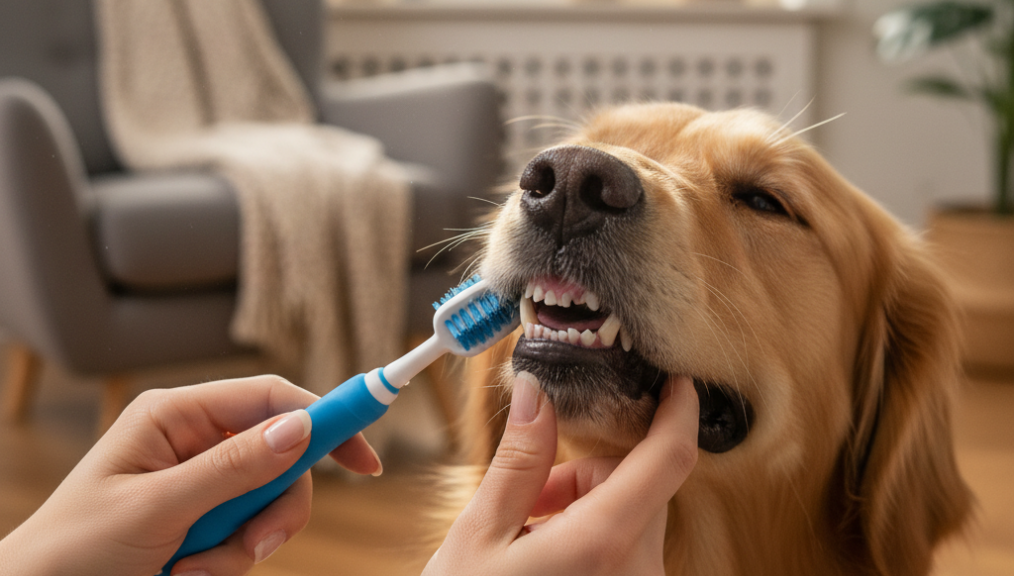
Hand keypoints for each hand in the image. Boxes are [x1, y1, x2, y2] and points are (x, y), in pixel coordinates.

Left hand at [0, 375, 380, 575]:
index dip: (325, 420)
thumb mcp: (158, 506)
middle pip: (282, 458)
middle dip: (274, 508)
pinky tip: (185, 574)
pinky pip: (248, 534)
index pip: (272, 399)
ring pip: (270, 502)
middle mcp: (196, 440)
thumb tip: (303, 428)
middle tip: (256, 547)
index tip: (365, 457)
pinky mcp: (204, 518)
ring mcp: (202, 481)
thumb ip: (234, 467)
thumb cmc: (75, 549)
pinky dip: (227, 562)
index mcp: (178, 415)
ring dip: (243, 545)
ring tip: (194, 571)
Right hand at [423, 372, 698, 575]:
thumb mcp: (480, 535)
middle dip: (584, 474)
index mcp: (603, 545)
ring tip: (526, 535)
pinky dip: (590, 538)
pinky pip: (625, 550)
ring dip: (583, 508)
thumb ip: (520, 461)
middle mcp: (637, 574)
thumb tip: (538, 394)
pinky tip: (543, 554)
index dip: (679, 412)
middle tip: (529, 497)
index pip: (668, 461)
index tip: (674, 381)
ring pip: (629, 517)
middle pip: (635, 486)